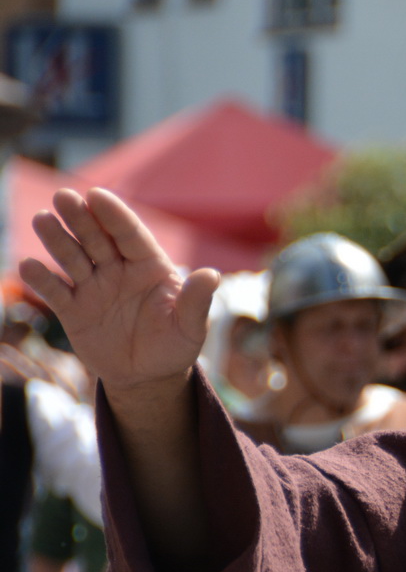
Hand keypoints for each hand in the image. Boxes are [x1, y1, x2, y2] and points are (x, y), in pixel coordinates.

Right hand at [22, 189, 219, 395]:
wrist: (148, 376)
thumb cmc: (175, 345)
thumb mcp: (190, 327)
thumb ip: (196, 301)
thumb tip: (212, 275)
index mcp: (149, 265)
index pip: (131, 235)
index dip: (114, 215)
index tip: (97, 195)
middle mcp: (118, 270)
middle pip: (97, 238)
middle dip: (81, 217)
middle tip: (64, 196)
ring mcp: (94, 287)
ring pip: (73, 258)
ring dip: (57, 239)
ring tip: (43, 219)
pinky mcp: (73, 310)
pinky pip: (56, 292)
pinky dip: (42, 279)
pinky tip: (29, 265)